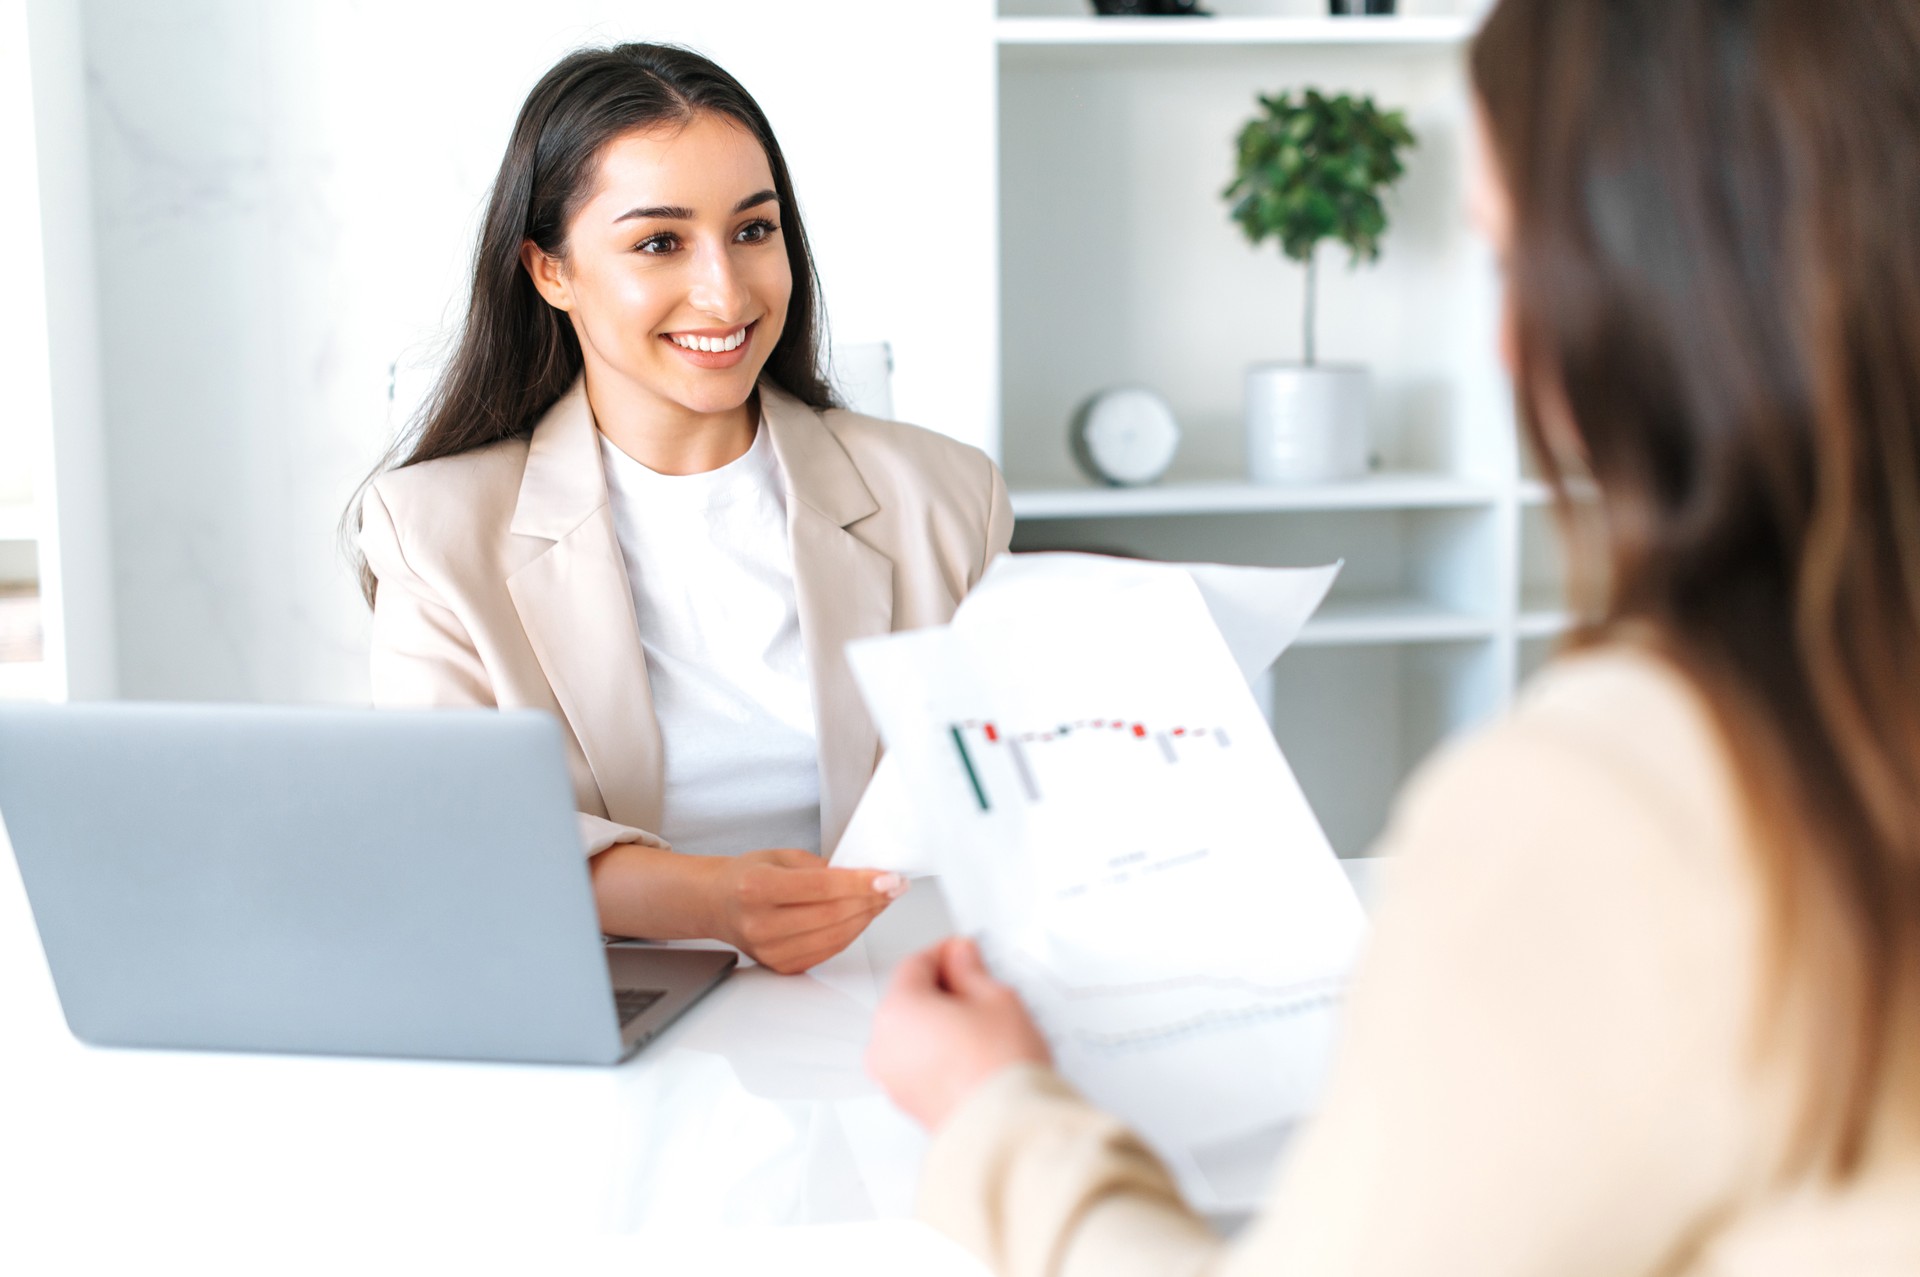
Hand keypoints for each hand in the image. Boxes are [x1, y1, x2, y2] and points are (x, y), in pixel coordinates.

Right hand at [705, 848, 907, 974]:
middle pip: (832, 915)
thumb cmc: (748, 876)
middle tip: (895, 886)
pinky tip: (862, 915)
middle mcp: (760, 923)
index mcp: (756, 887)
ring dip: (867, 917)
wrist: (719, 904)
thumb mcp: (781, 857)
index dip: (860, 883)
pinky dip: (852, 932)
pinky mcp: (782, 966)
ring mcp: (770, 951)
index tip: (889, 877)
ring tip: (882, 899)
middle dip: (871, 900)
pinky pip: (829, 950)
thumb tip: (866, 876)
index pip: (821, 887)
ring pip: (835, 937)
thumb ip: (822, 866)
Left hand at [866, 936, 1051, 1128]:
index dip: (945, 954)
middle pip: (909, 1001)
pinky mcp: (908, 1105)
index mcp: (897, 1011)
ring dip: (939, 1025)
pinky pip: (918, 1065)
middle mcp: (883, 1045)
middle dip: (942, 992)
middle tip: (981, 991)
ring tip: (983, 1029)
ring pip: (912, 1035)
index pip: (915, 964)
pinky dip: (939, 1056)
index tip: (967, 954)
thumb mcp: (996, 999)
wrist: (1006, 1131)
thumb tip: (960, 958)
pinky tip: (974, 1057)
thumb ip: (971, 971)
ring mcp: (892, 1079)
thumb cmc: (999, 1069)